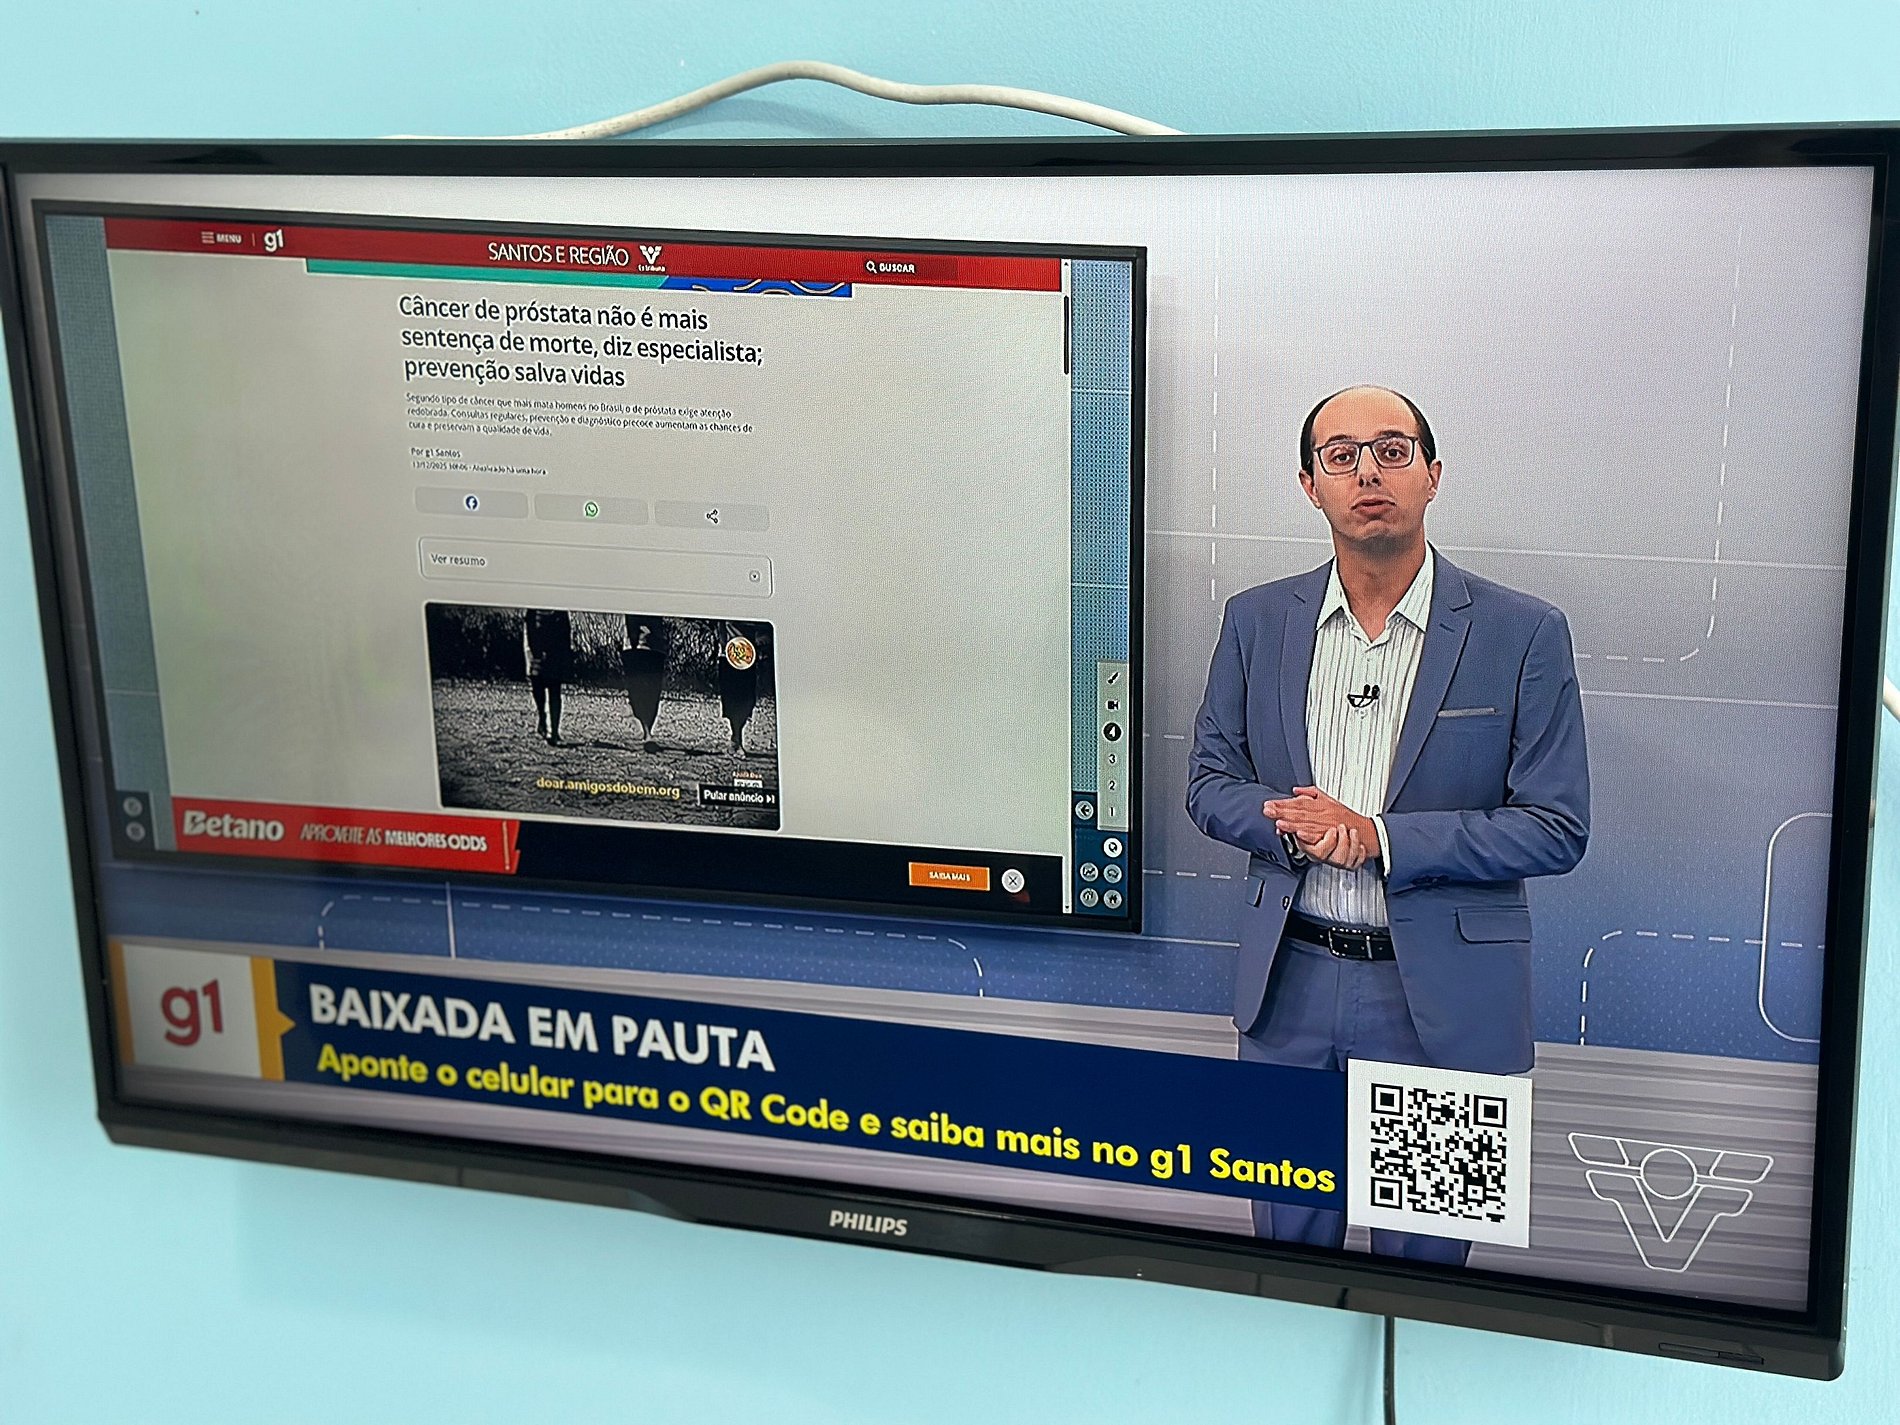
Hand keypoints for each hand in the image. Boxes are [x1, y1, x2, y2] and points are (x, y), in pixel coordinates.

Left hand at [1264, 786, 1379, 865]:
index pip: (1297, 803)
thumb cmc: (1345, 816)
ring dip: (1290, 823)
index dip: (1282, 804)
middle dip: (1281, 812)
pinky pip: (1318, 836)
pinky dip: (1308, 835)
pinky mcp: (1331, 836)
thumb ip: (1311, 793)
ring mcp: (1325, 825)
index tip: (1269, 804)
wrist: (1362, 830)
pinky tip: (1298, 834)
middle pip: (1298, 812)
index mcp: (1319, 804)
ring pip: (1306, 824)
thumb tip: (1296, 790)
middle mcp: (1321, 813)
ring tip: (1277, 822)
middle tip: (1268, 811)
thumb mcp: (1328, 799)